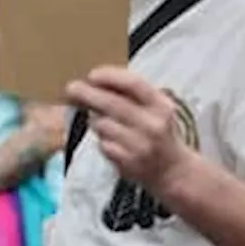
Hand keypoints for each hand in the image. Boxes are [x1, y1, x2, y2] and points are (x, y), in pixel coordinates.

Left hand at [65, 66, 186, 190]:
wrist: (172, 170)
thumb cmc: (157, 131)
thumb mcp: (155, 108)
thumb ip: (131, 94)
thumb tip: (94, 80)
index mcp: (162, 106)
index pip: (134, 84)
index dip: (110, 76)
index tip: (92, 75)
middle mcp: (153, 125)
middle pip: (111, 103)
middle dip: (86, 93)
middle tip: (71, 89)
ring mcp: (140, 145)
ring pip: (101, 124)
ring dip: (96, 121)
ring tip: (106, 124)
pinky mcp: (127, 162)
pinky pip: (102, 143)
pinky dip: (102, 140)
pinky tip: (114, 143)